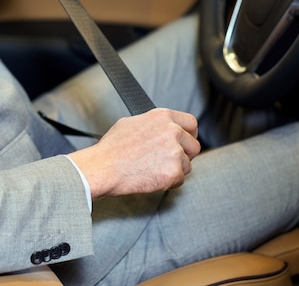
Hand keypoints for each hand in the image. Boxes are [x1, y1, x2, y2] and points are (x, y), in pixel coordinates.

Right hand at [68, 108, 200, 199]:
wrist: (104, 167)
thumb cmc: (112, 148)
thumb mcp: (131, 123)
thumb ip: (153, 124)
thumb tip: (160, 128)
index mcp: (162, 116)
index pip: (191, 123)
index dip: (189, 135)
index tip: (184, 142)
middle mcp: (172, 131)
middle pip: (194, 146)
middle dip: (184, 155)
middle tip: (167, 161)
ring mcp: (175, 151)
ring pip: (187, 165)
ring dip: (174, 170)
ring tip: (152, 169)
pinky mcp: (174, 171)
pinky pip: (180, 180)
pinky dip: (168, 182)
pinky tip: (151, 177)